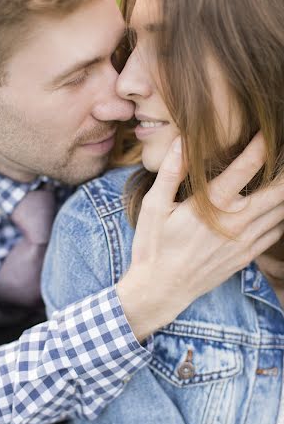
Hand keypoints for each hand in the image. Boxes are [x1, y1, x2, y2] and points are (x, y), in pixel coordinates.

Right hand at [117, 133, 283, 340]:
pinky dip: (282, 218)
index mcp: (212, 206)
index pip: (247, 166)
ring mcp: (244, 241)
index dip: (261, 145)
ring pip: (280, 212)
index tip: (267, 132)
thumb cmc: (154, 247)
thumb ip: (170, 173)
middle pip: (277, 190)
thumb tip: (182, 142)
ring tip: (283, 177)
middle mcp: (235, 222)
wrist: (160, 291)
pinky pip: (276, 233)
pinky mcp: (246, 257)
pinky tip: (279, 208)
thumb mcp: (153, 207)